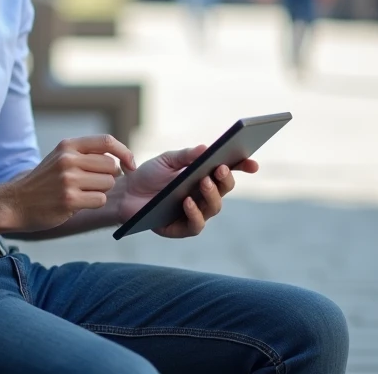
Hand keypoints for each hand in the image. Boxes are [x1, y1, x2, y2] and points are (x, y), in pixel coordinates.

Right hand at [2, 136, 136, 233]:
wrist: (16, 202)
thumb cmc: (43, 182)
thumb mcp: (61, 157)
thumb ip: (86, 154)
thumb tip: (120, 158)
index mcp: (68, 145)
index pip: (107, 141)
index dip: (125, 152)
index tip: (131, 164)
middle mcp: (68, 159)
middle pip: (111, 166)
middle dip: (108, 177)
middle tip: (92, 184)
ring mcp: (68, 179)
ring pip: (108, 184)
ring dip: (100, 192)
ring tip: (81, 193)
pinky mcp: (69, 200)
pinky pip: (100, 200)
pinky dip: (93, 203)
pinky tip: (77, 203)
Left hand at [112, 145, 257, 238]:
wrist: (124, 192)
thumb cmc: (148, 175)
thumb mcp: (166, 160)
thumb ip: (185, 155)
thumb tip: (206, 148)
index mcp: (203, 176)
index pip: (227, 172)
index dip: (243, 168)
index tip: (253, 163)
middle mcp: (203, 196)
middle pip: (224, 189)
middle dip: (225, 179)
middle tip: (219, 168)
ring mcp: (194, 213)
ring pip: (214, 208)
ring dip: (211, 195)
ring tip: (203, 182)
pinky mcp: (181, 228)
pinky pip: (195, 225)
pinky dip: (194, 213)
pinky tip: (187, 201)